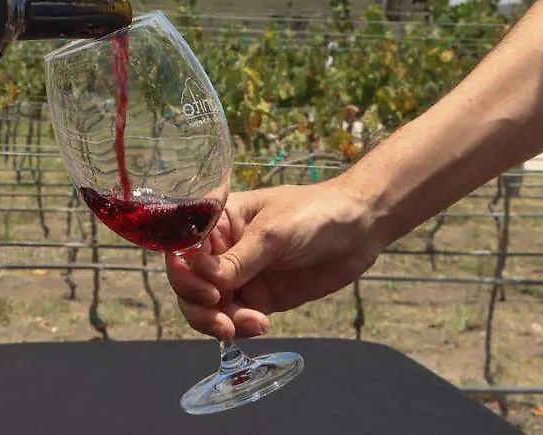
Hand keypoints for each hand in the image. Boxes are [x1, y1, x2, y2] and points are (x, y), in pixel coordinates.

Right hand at [165, 180, 383, 340]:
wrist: (360, 229)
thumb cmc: (314, 214)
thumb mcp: (273, 233)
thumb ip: (239, 260)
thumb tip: (205, 282)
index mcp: (218, 221)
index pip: (183, 247)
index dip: (183, 271)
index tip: (204, 288)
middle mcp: (222, 249)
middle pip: (189, 282)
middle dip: (197, 303)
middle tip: (219, 317)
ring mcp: (240, 275)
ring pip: (207, 306)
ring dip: (216, 321)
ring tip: (237, 328)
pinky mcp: (259, 298)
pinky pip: (235, 318)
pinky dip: (240, 327)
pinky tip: (261, 325)